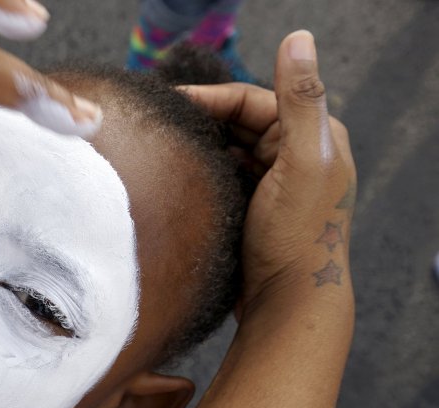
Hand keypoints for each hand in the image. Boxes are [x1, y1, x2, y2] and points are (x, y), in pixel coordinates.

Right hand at [181, 31, 356, 314]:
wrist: (288, 303)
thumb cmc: (297, 237)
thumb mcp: (302, 162)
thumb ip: (300, 99)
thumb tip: (298, 37)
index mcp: (315, 135)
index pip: (253, 99)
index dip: (210, 97)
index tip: (168, 102)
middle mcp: (297, 154)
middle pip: (237, 122)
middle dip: (200, 121)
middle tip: (159, 128)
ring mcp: (275, 183)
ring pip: (227, 149)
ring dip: (199, 148)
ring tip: (164, 152)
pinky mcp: (255, 207)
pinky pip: (223, 176)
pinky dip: (202, 172)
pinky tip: (180, 178)